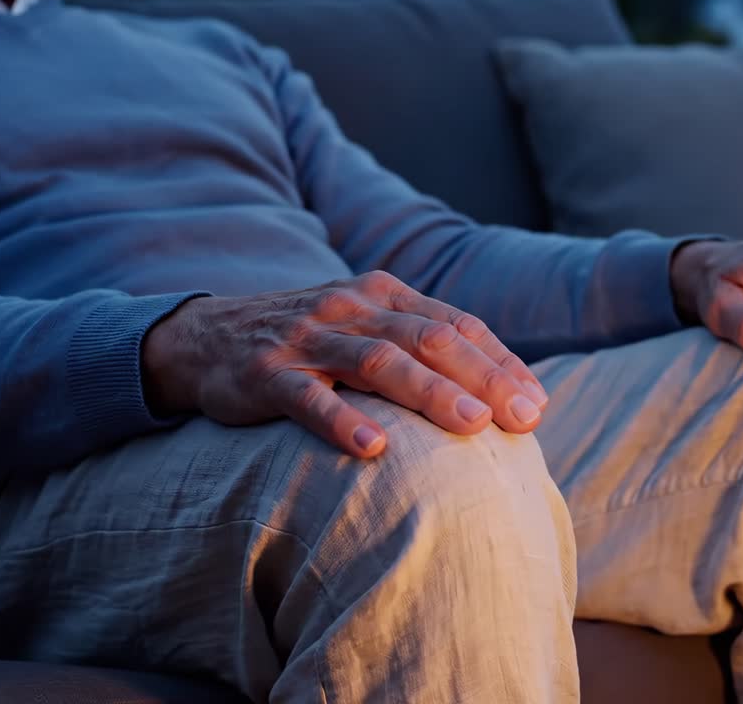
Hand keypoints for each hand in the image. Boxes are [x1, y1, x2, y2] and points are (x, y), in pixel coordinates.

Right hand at [142, 272, 549, 457]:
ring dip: (428, 393)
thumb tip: (499, 392)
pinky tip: (373, 449)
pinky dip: (341, 421)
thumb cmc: (310, 341)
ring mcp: (308, 338)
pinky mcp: (265, 374)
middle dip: (481, 378)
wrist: (206, 337)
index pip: (456, 325)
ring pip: (377, 362)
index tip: (536, 404)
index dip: (500, 363)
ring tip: (471, 426)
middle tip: (523, 418)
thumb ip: (422, 347)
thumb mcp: (366, 327)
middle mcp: (352, 307)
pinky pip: (307, 398)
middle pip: (427, 339)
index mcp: (384, 293)